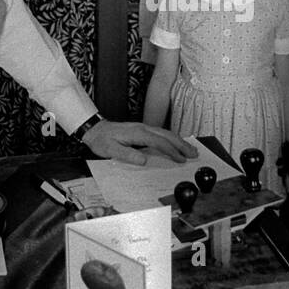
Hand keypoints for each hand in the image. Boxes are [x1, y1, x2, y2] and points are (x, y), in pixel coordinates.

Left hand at [81, 120, 196, 164]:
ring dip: (179, 141)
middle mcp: (143, 128)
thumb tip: (144, 160)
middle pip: (167, 135)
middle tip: (194, 154)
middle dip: (182, 145)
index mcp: (138, 133)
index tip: (180, 159)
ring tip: (190, 149)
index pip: (159, 142)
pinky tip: (177, 143)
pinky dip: (172, 138)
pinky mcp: (143, 129)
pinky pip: (161, 133)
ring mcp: (144, 127)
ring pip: (166, 133)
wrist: (95, 129)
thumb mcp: (110, 150)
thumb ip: (127, 155)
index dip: (171, 151)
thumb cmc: (102, 140)